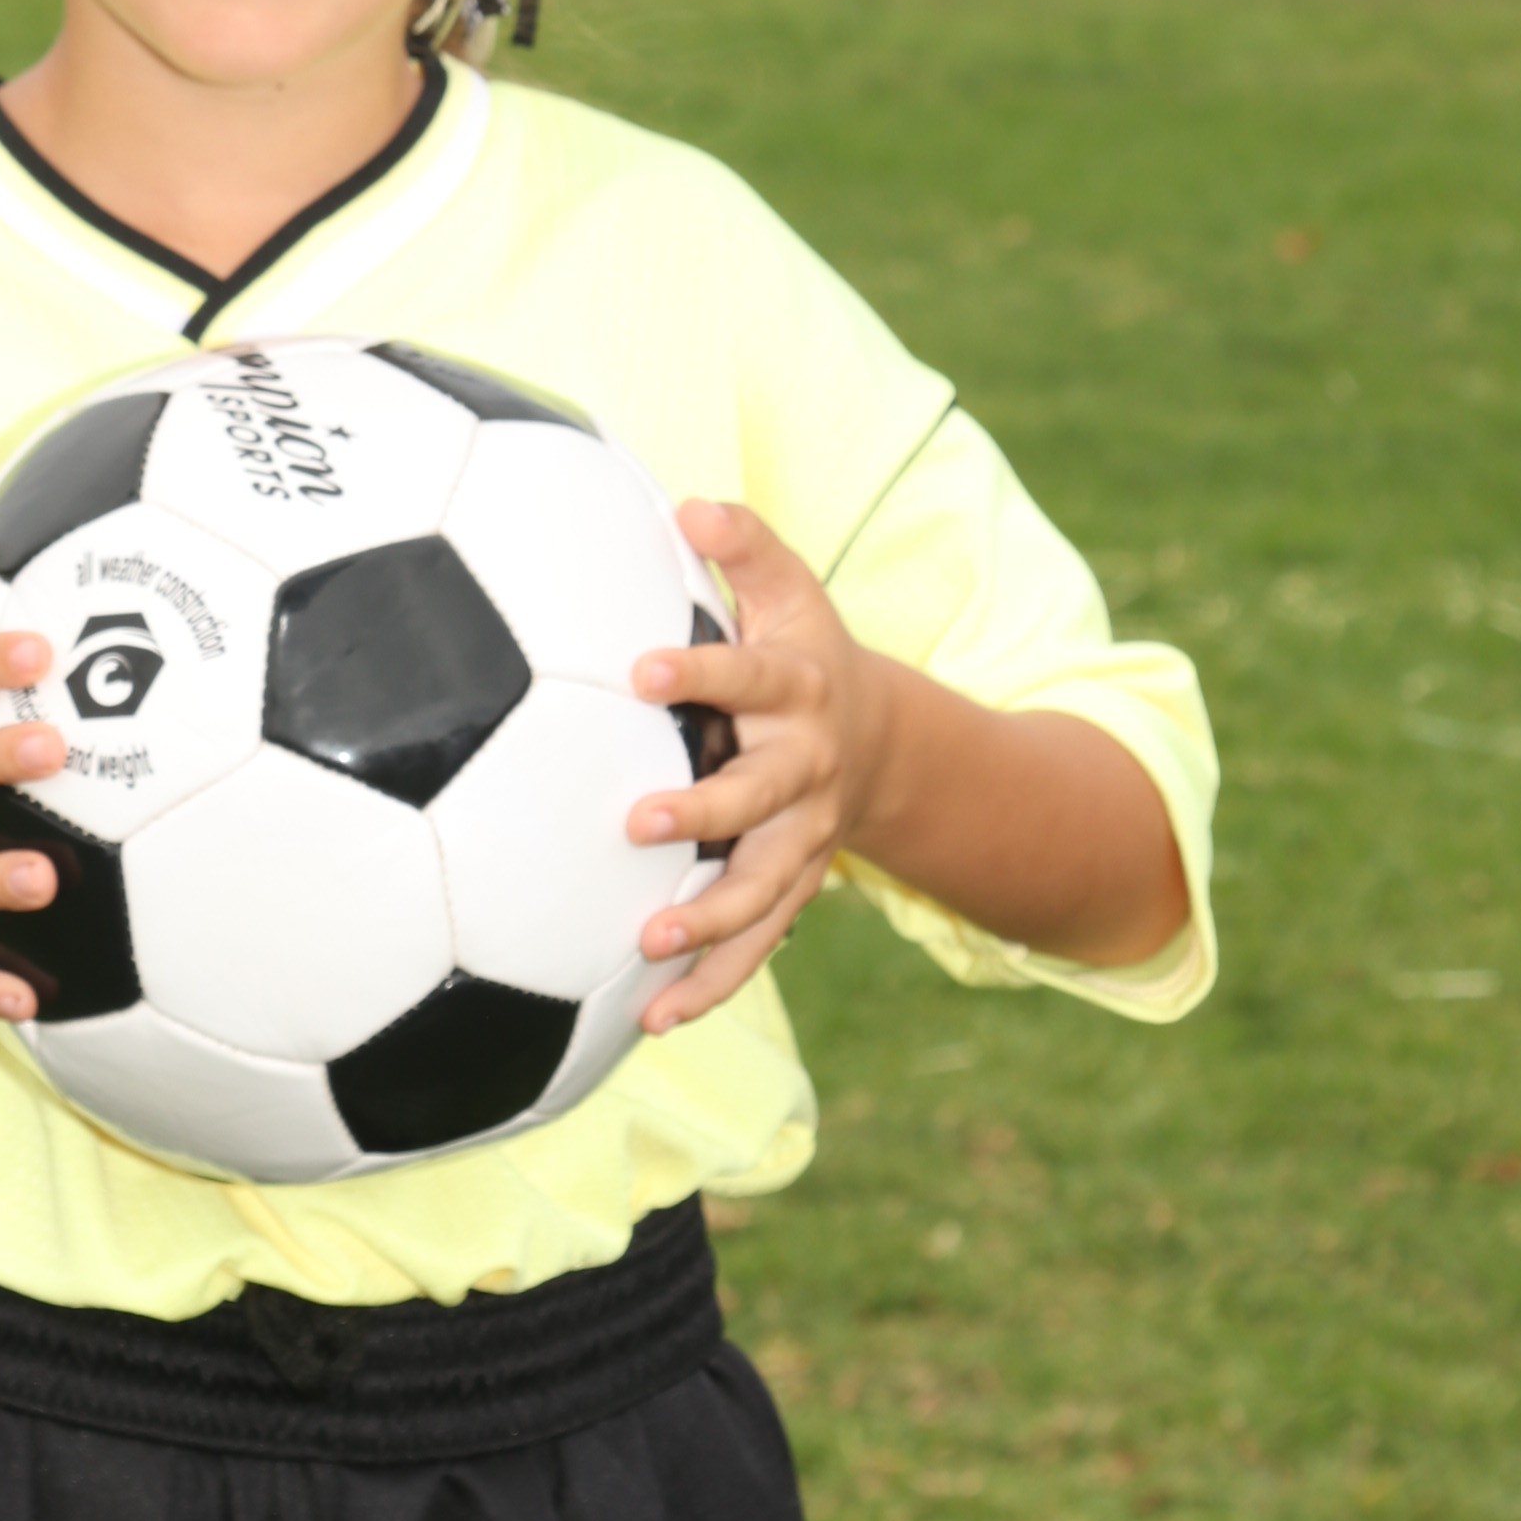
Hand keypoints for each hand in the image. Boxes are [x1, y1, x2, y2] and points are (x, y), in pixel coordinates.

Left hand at [624, 500, 891, 1033]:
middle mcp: (804, 771)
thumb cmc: (805, 652)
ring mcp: (801, 842)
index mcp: (799, 691)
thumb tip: (685, 502)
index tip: (641, 670)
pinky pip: (754, 948)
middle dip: (705, 812)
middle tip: (640, 821)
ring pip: (762, 891)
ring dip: (709, 920)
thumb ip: (743, 546)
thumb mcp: (789, 591)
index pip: (752, 677)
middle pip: (759, 797)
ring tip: (650, 940)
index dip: (701, 674)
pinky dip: (708, 985)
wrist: (881, 743)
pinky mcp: (790, 893)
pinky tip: (650, 1019)